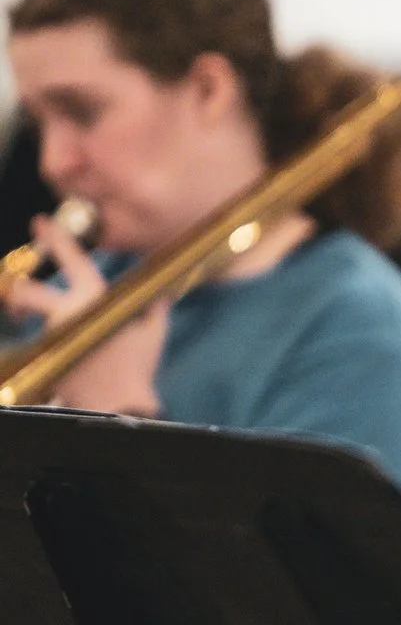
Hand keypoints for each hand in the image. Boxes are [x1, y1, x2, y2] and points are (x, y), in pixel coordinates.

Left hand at [5, 217, 164, 415]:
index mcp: (94, 300)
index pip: (73, 262)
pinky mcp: (44, 357)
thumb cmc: (138, 365)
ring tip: (48, 330)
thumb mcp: (154, 330)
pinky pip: (44, 343)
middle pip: (26, 292)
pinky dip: (51, 345)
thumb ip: (154, 306)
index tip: (40, 223)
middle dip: (17, 291)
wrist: (118, 402)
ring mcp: (52, 336)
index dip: (56, 239)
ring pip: (37, 319)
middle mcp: (67, 313)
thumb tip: (161, 290)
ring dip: (38, 320)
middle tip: (16, 292)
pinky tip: (65, 357)